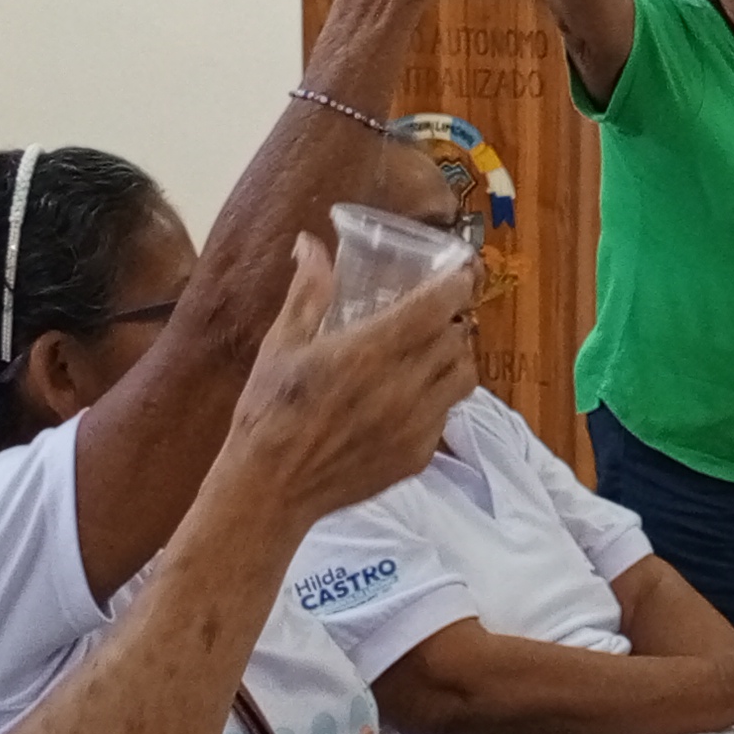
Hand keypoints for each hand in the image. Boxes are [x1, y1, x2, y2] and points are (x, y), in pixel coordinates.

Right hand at [223, 239, 485, 528]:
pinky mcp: (419, 455)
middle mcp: (403, 386)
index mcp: (371, 350)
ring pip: (464, 377)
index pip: (439, 305)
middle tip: (439, 310)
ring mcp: (416, 424)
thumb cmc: (269, 411)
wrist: (270, 489)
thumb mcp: (281, 343)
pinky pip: (447, 415)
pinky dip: (440, 398)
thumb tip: (309, 244)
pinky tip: (413, 395)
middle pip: (459, 337)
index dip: (458, 282)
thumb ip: (307, 290)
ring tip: (434, 350)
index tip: (460, 272)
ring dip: (455, 356)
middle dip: (454, 317)